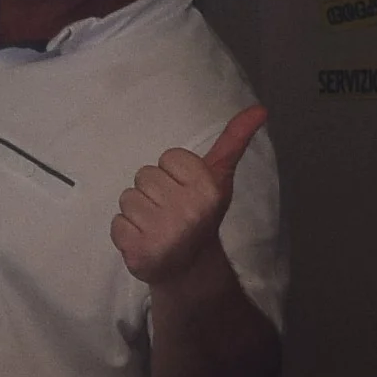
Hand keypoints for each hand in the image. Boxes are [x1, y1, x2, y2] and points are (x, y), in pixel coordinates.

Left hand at [112, 106, 262, 292]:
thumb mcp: (220, 176)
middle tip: (170, 211)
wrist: (191, 267)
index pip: (168, 158)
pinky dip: (125, 232)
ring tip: (156, 225)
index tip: (185, 191)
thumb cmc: (202, 213)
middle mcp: (187, 211)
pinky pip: (116, 224)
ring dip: (137, 211)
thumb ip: (234, 140)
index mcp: (207, 188)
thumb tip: (260, 109)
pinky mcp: (140, 252)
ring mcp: (162, 234)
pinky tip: (145, 240)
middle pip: (144, 175)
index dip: (173, 173)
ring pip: (128, 198)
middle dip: (153, 191)